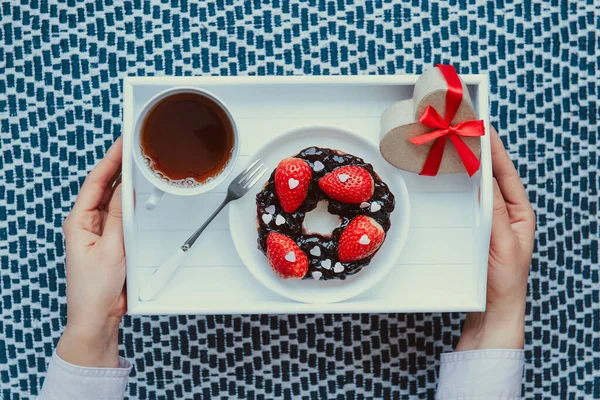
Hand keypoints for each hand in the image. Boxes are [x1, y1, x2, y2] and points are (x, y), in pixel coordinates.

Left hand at [56, 137, 125, 366]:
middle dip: (119, 165)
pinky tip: (142, 194)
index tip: (122, 143)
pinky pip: (123, 215)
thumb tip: (127, 188)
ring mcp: (100, 231)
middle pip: (105, 186)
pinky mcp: (113, 240)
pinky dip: (133, 203)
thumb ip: (120, 216)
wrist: (97, 316)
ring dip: (127, 183)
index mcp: (78, 221)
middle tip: (135, 146)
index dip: (110, 160)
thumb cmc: (94, 289)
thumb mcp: (111, 248)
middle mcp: (87, 222)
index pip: (95, 182)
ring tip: (140, 164)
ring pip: (115, 200)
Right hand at [457, 127, 534, 350]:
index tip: (485, 129)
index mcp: (519, 213)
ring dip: (468, 169)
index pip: (506, 174)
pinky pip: (467, 203)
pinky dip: (458, 189)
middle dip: (481, 153)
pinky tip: (449, 180)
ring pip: (478, 188)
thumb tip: (486, 179)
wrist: (492, 309)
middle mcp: (505, 213)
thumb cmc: (504, 281)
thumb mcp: (503, 243)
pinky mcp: (474, 229)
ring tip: (457, 149)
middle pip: (492, 177)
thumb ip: (494, 211)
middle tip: (466, 132)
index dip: (496, 150)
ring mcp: (488, 221)